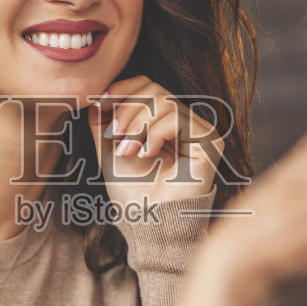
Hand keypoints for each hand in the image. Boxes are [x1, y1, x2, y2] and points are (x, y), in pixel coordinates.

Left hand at [89, 76, 227, 207]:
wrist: (147, 220)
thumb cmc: (131, 191)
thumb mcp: (108, 149)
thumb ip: (102, 121)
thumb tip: (97, 96)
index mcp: (162, 121)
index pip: (147, 85)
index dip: (123, 88)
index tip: (100, 102)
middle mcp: (184, 122)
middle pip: (154, 89)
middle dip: (127, 109)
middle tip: (115, 135)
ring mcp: (199, 130)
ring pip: (164, 101)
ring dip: (138, 125)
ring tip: (128, 150)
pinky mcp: (209, 141)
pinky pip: (177, 117)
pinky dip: (155, 133)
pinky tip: (148, 154)